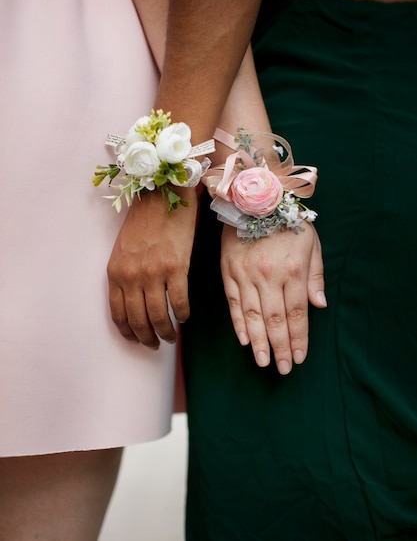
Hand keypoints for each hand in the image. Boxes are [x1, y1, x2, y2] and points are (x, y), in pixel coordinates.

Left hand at [107, 188, 197, 346]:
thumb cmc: (145, 220)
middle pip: (138, 320)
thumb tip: (135, 301)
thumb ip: (125, 275)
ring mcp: (154, 273)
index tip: (136, 339)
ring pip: (159, 317)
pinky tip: (185, 317)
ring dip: (166, 332)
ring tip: (171, 337)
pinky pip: (179, 303)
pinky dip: (183, 315)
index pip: (117, 313)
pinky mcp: (176, 268)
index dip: (127, 332)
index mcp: (115, 272)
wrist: (164, 195)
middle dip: (147, 338)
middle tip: (155, 344)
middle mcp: (131, 276)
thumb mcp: (124, 249)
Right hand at [221, 222, 325, 373]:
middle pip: (275, 320)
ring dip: (259, 342)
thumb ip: (315, 275)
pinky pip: (234, 303)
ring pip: (253, 316)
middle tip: (281, 369)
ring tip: (263, 362)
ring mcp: (246, 276)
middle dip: (280, 347)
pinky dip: (239, 323)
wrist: (254, 199)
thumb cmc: (288, 220)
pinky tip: (244, 340)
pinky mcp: (229, 272)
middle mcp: (269, 277)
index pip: (297, 313)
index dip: (298, 338)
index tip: (299, 358)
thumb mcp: (311, 243)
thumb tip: (319, 305)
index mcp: (293, 271)